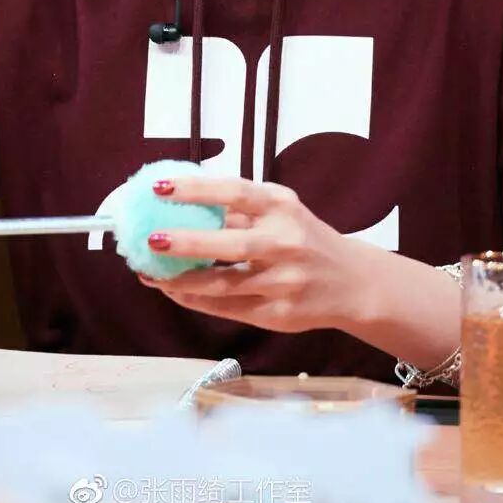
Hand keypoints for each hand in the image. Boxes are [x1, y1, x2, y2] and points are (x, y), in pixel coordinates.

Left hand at [135, 175, 365, 334]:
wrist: (352, 283)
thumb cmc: (306, 238)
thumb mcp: (282, 212)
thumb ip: (241, 209)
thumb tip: (183, 200)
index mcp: (282, 207)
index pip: (235, 193)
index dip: (196, 189)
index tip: (159, 187)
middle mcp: (285, 243)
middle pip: (230, 244)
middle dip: (186, 242)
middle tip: (150, 238)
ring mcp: (283, 282)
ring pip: (224, 285)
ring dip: (182, 281)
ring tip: (149, 274)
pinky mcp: (278, 314)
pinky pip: (229, 309)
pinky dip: (197, 301)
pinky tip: (174, 292)